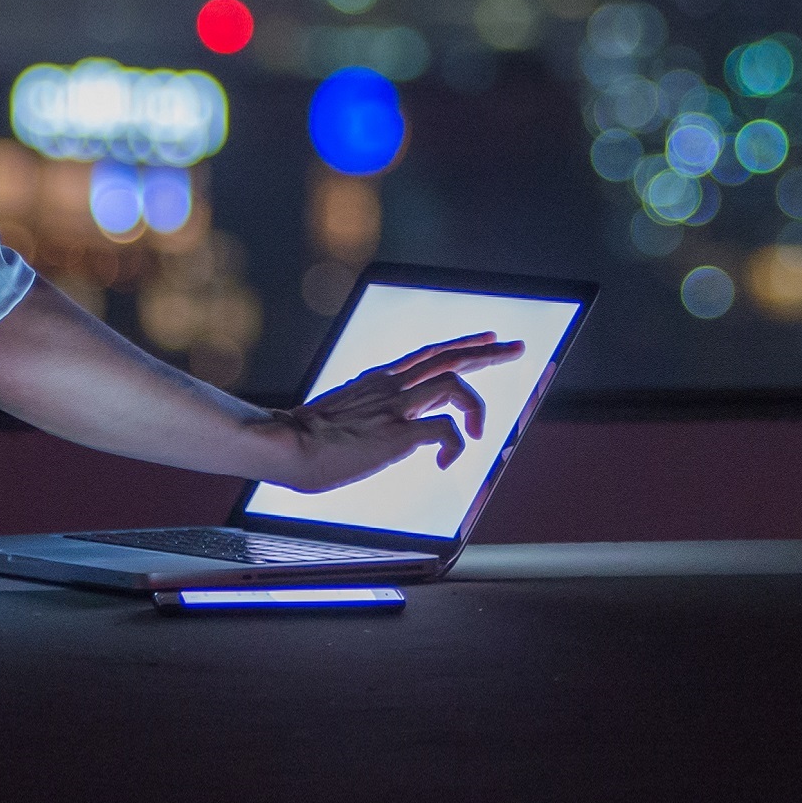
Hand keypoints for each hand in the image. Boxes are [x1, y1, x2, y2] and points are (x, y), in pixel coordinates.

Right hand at [267, 333, 521, 492]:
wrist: (285, 444)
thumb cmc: (302, 438)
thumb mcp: (339, 412)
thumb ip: (363, 412)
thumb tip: (373, 429)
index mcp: (377, 379)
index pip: (428, 353)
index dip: (460, 345)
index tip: (483, 341)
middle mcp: (391, 385)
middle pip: (449, 357)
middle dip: (488, 352)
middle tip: (516, 347)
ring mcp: (395, 407)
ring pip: (454, 385)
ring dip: (477, 404)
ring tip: (480, 428)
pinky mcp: (397, 433)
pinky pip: (444, 431)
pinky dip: (454, 445)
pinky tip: (444, 461)